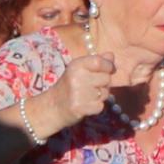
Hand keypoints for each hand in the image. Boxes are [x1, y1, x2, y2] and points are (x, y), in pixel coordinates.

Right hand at [35, 39, 156, 133]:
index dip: (109, 66)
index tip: (110, 69)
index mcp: (76, 65)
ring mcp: (79, 93)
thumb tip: (111, 55)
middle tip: (92, 86)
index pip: (100, 62)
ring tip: (88, 95)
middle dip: (104, 83)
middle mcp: (77, 78)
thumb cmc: (69, 85)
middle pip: (106, 78)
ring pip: (105, 93)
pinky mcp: (81, 108)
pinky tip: (86, 105)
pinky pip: (101, 106)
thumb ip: (96, 61)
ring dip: (100, 96)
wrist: (52, 106)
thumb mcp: (79, 69)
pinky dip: (96, 107)